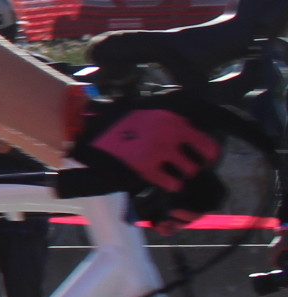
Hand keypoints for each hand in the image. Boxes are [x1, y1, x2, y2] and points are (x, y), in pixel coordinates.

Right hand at [64, 94, 226, 223]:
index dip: (208, 153)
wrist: (88, 129)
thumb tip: (186, 127)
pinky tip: (163, 182)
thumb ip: (166, 119)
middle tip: (185, 168)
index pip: (207, 141)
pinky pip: (172, 183)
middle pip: (202, 160)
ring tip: (174, 176)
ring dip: (183, 176)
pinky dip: (170, 185)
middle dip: (194, 165)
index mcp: (173, 119)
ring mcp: (159, 152)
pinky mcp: (146, 167)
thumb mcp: (145, 111)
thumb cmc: (116, 120)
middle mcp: (171, 134)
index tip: (202, 158)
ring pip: (189, 172)